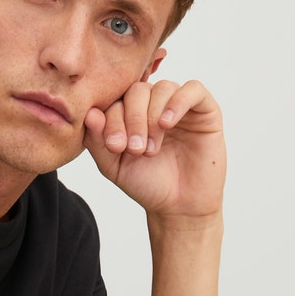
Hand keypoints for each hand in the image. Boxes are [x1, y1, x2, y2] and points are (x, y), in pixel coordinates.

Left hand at [83, 78, 225, 219]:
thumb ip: (98, 141)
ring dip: (152, 117)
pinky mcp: (204, 110)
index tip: (115, 147)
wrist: (179, 206)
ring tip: (151, 148)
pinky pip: (193, 90)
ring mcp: (179, 105)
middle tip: (135, 149)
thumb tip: (90, 113)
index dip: (112, 119)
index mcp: (131, 113)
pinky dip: (178, 102)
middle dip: (132, 119)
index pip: (117, 99)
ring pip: (162, 88)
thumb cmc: (148, 184)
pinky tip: (167, 124)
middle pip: (138, 90)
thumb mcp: (114, 167)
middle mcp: (154, 104)